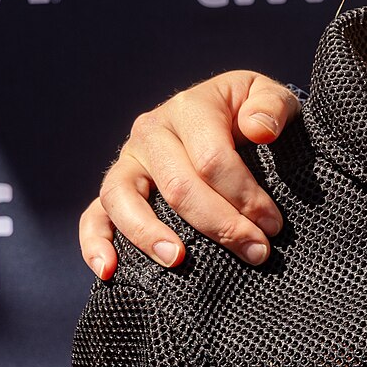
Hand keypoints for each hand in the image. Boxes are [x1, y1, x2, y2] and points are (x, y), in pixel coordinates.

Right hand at [78, 72, 301, 278]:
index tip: (272, 225)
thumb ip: (272, 105)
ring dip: (149, 235)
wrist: (228, 111)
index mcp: (190, 108)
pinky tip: (108, 270)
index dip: (245, 196)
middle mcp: (151, 132)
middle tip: (255, 252)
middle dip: (220, 225)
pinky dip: (95, 242)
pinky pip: (94, 214)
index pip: (212, 159)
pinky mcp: (116, 186)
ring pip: (124, 199)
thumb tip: (260, 130)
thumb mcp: (271, 95)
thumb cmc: (252, 110)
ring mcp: (128, 160)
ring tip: (177, 260)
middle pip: (178, 186)